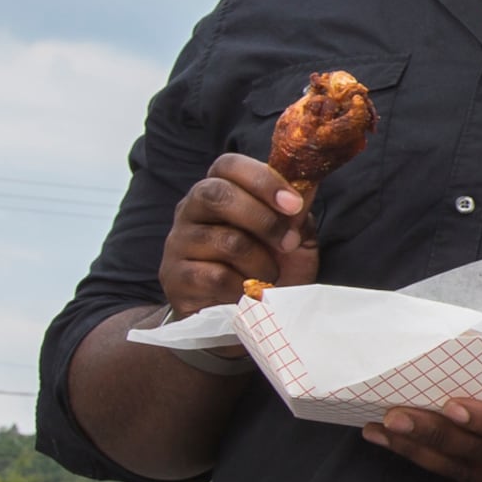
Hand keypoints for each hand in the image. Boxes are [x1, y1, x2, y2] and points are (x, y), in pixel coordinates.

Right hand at [160, 153, 318, 314]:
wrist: (244, 316)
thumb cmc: (268, 266)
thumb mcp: (292, 237)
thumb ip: (296, 213)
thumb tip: (307, 186)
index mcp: (218, 190)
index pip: (227, 165)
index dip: (262, 179)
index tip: (294, 203)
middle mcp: (190, 210)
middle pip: (216, 195)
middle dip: (263, 220)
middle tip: (288, 244)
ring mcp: (177, 243)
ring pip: (225, 240)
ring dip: (261, 262)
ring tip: (269, 276)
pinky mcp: (174, 277)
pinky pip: (217, 276)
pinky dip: (244, 287)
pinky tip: (247, 292)